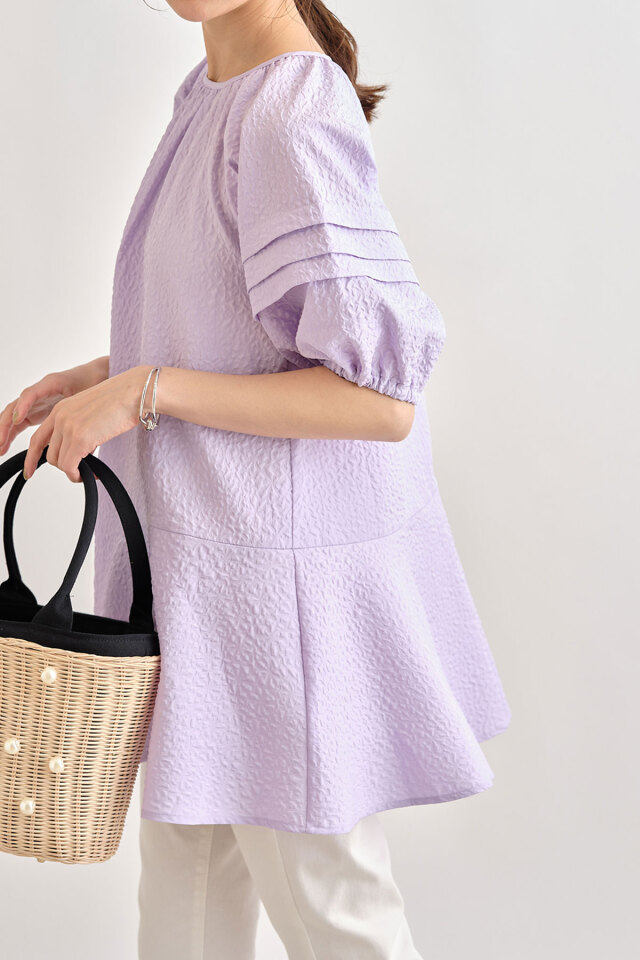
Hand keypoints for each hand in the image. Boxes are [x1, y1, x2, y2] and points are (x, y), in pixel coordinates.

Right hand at [0, 357, 109, 457]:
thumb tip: (86, 435)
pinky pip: (19, 422)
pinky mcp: (36, 411)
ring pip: (14, 416)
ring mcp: (35, 402)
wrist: (95, 377)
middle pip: (15, 407)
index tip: (19, 419)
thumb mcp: (89, 393)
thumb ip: (84, 409)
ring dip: (5, 432)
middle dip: (6, 425)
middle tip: (2, 442)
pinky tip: (5, 447)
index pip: (30, 394)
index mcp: (51, 384)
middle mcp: (39, 393)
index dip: (23, 406)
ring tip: (0, 450)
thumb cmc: (92, 382)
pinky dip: (11, 434)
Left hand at [22, 365, 151, 482]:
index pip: (37, 438)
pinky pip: (71, 467)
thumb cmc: (122, 400)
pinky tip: (91, 475)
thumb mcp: (91, 412)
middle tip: (80, 471)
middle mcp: (60, 417)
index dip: (32, 457)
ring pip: (60, 463)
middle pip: (49, 455)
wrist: (134, 392)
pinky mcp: (81, 438)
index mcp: (61, 409)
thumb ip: (79, 427)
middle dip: (64, 466)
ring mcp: (69, 427)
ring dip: (73, 471)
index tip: (30, 471)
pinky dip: (79, 475)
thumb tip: (80, 450)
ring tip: (88, 472)